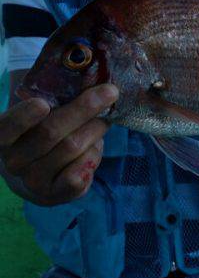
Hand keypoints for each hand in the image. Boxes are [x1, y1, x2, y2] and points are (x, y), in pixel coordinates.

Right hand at [0, 84, 117, 205]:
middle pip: (50, 132)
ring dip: (95, 130)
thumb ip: (50, 100)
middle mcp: (12, 161)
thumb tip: (88, 81)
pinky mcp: (53, 195)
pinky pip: (81, 172)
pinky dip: (94, 154)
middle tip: (110, 92)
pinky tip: (95, 146)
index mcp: (1, 136)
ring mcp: (32, 181)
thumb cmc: (36, 134)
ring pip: (71, 148)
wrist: (31, 174)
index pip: (8, 126)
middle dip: (84, 108)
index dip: (24, 116)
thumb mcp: (33, 116)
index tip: (43, 103)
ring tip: (103, 120)